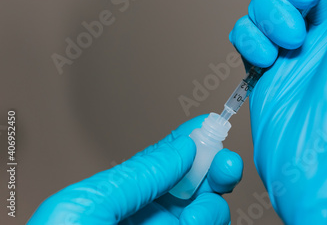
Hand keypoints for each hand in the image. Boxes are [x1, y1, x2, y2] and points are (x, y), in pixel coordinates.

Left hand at [28, 115, 242, 224]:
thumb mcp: (88, 206)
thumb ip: (138, 174)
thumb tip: (181, 147)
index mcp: (121, 195)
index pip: (164, 158)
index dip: (191, 138)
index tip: (212, 125)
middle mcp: (146, 216)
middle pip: (194, 183)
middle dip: (215, 167)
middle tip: (224, 165)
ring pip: (208, 210)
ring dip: (212, 204)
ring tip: (197, 212)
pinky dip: (210, 222)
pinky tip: (196, 223)